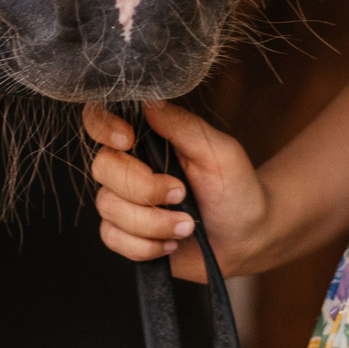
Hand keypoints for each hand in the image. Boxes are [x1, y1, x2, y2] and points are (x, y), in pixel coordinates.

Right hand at [84, 102, 269, 283]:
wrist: (246, 238)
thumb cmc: (236, 188)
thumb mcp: (218, 152)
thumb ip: (182, 126)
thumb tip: (148, 101)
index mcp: (149, 137)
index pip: (102, 119)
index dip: (103, 127)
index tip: (128, 140)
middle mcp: (129, 165)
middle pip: (103, 167)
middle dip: (144, 188)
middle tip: (182, 193)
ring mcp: (123, 201)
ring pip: (108, 207)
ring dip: (153, 223)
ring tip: (187, 226)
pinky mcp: (124, 234)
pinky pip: (113, 238)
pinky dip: (145, 246)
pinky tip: (172, 244)